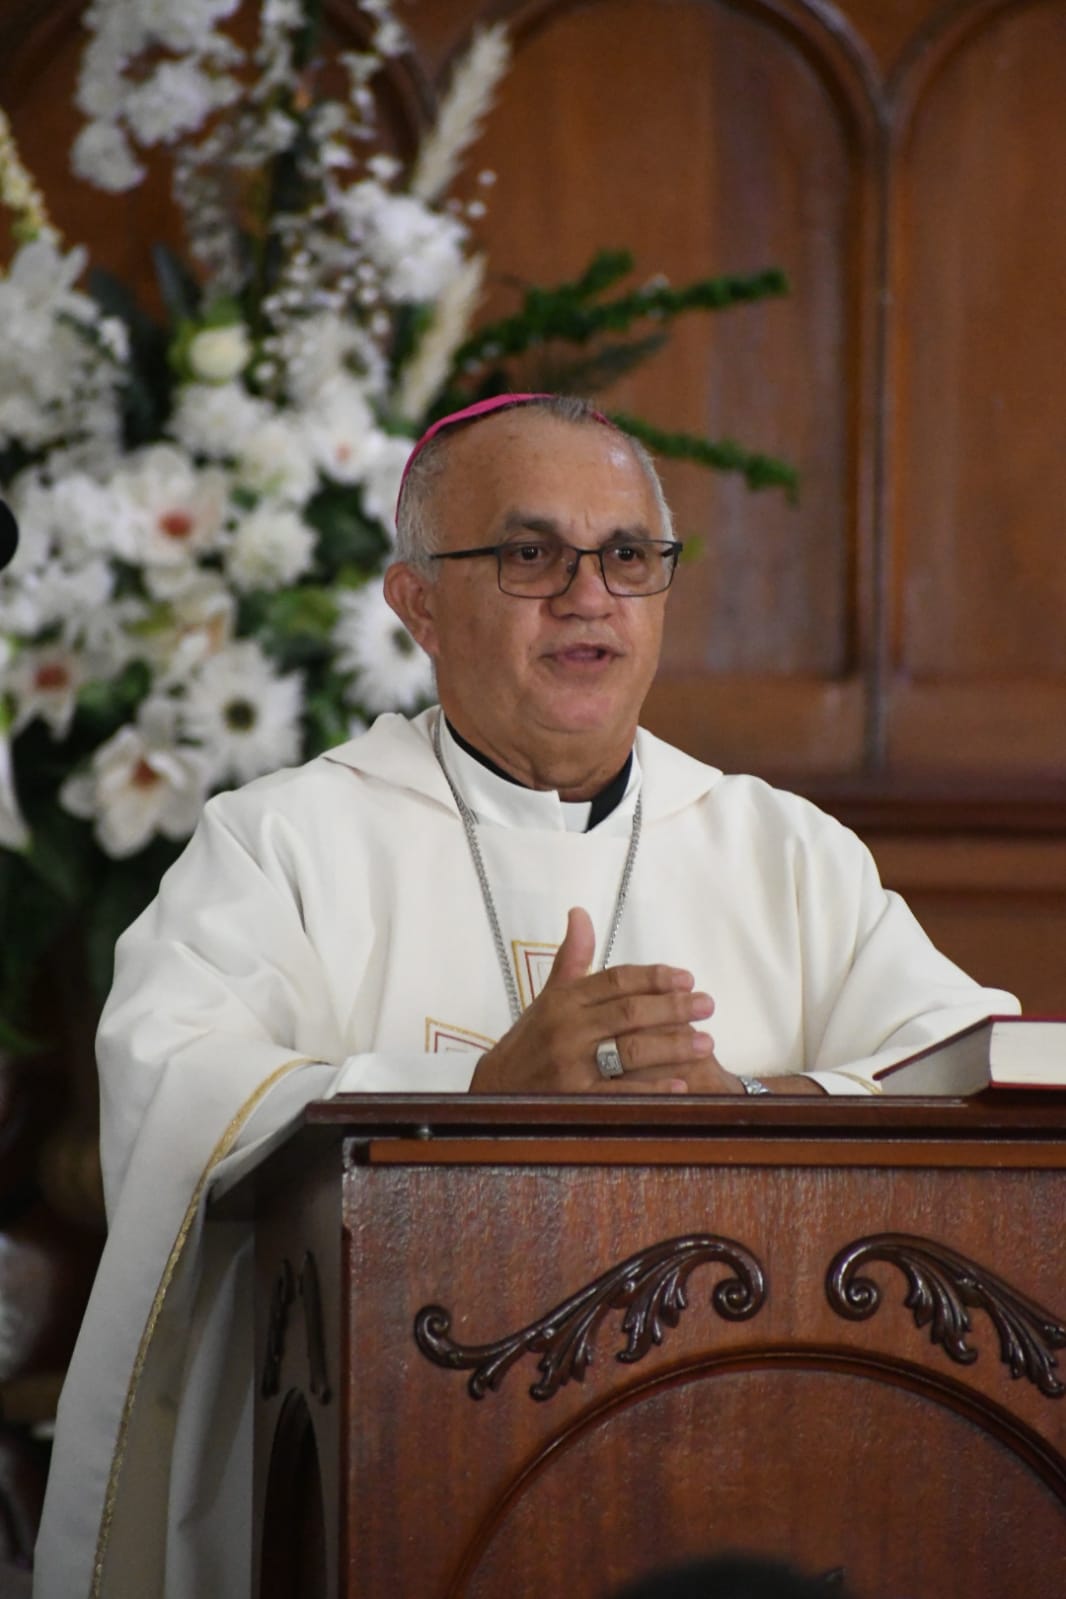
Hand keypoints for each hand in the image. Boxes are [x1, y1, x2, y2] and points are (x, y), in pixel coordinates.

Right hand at [469, 907, 733, 1094]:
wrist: (495, 1090)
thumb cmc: (531, 1041)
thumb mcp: (548, 997)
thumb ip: (572, 958)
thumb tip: (580, 913)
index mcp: (564, 1000)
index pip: (616, 980)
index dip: (653, 977)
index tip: (687, 977)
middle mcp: (567, 1029)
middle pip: (628, 1012)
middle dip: (673, 1007)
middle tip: (708, 1004)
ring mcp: (571, 1066)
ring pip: (630, 1050)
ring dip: (673, 1045)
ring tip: (706, 1041)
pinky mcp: (575, 1100)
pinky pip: (620, 1094)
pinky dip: (652, 1090)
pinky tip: (680, 1085)